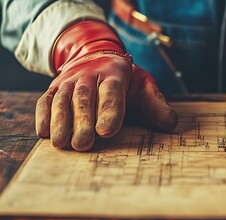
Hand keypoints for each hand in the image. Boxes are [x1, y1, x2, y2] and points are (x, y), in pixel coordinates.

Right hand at [35, 21, 176, 150]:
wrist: (99, 58)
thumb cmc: (126, 82)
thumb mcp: (145, 88)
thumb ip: (157, 106)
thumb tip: (171, 124)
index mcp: (115, 73)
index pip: (112, 92)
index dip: (109, 111)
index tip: (107, 132)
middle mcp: (89, 75)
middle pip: (84, 97)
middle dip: (82, 121)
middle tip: (83, 144)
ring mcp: (69, 81)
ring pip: (62, 99)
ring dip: (60, 121)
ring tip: (62, 143)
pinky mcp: (54, 89)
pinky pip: (45, 101)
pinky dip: (43, 115)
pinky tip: (45, 133)